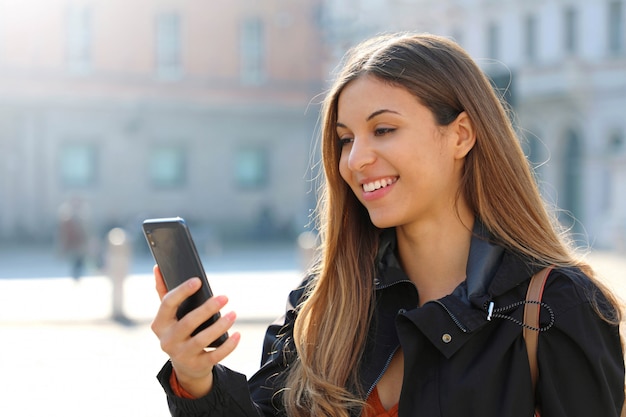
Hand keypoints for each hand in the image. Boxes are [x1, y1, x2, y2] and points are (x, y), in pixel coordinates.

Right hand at [151, 265, 240, 397]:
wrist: (185, 366)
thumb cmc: (178, 331)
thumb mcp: (168, 316)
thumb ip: (163, 292)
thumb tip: (157, 267)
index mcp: (159, 324)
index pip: (167, 304)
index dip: (182, 291)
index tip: (198, 280)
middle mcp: (167, 341)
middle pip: (188, 322)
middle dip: (207, 309)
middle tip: (225, 297)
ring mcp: (182, 355)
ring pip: (202, 339)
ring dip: (220, 326)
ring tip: (233, 314)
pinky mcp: (198, 365)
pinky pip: (215, 355)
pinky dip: (228, 345)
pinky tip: (237, 334)